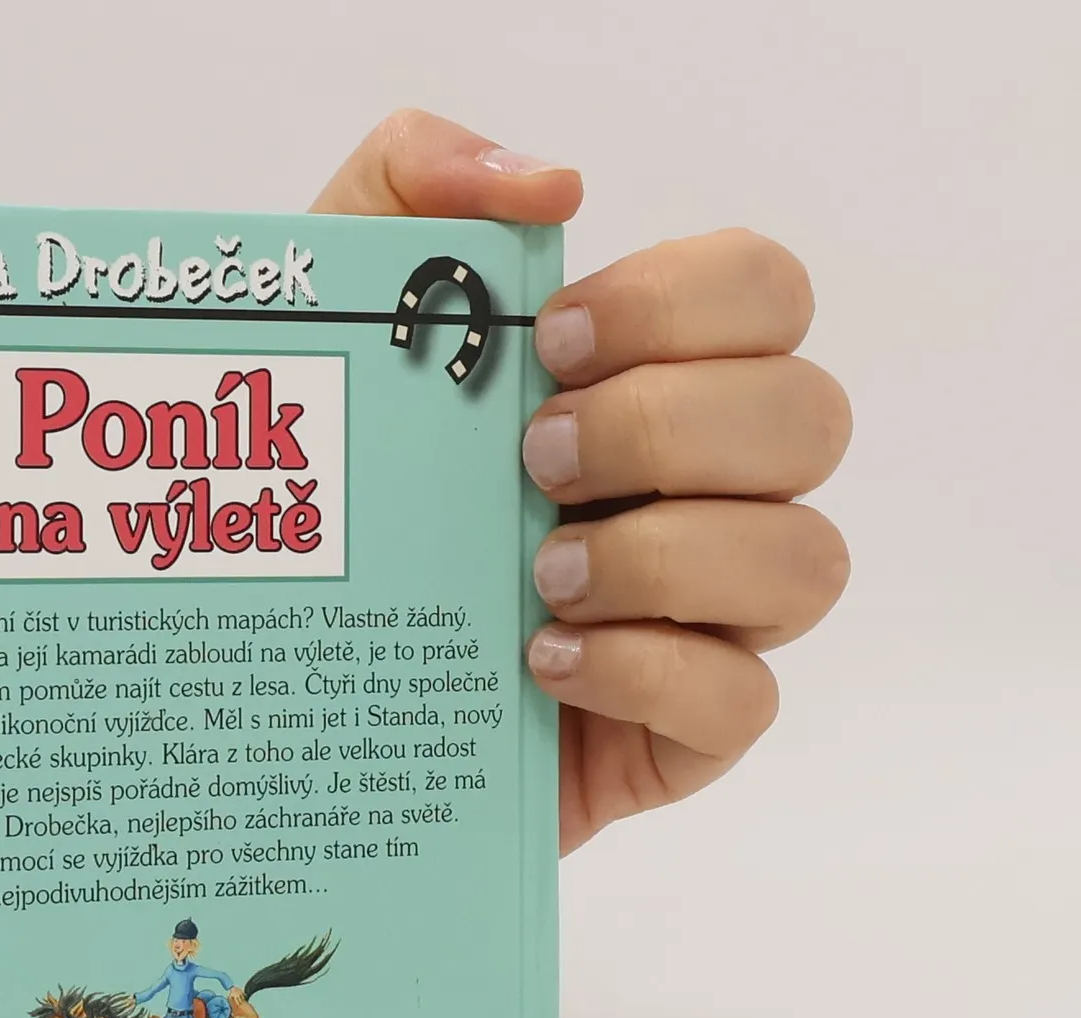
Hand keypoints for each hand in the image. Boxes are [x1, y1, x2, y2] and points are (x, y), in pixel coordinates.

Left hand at [314, 112, 849, 852]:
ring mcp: (709, 619)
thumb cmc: (343, 510)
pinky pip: (743, 700)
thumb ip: (407, 194)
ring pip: (806, 563)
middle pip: (810, 419)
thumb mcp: (337, 334)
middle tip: (534, 462)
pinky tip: (544, 663)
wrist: (303, 696)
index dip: (686, 302)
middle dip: (671, 428)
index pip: (765, 295)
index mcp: (651, 384)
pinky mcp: (682, 735)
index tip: (557, 342)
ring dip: (670, 555)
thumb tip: (548, 184)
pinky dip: (646, 671)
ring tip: (538, 577)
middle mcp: (707, 491)